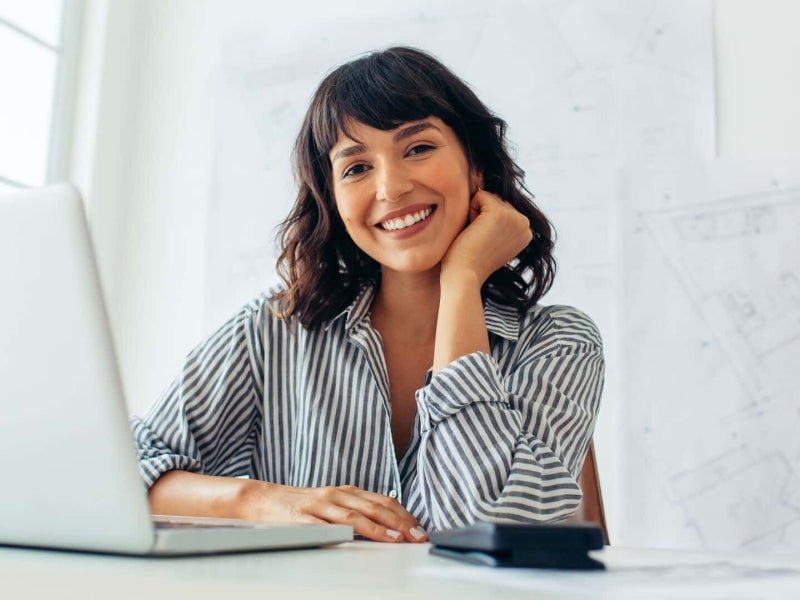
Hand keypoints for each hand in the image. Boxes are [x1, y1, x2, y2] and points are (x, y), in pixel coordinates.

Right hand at [239, 482, 427, 542]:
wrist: (263, 500)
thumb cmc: (302, 506)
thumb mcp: (334, 504)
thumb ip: (357, 511)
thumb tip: (390, 525)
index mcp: (347, 491)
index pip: (382, 501)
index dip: (403, 514)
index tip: (420, 529)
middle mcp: (336, 495)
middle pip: (374, 507)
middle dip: (399, 523)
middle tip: (417, 536)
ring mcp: (319, 505)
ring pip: (353, 516)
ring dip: (378, 528)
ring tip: (395, 539)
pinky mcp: (301, 518)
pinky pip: (323, 526)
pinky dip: (341, 532)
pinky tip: (355, 539)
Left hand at [440, 189, 531, 284]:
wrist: (464, 275)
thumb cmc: (470, 260)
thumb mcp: (492, 238)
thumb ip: (499, 222)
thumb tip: (486, 189)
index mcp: (526, 231)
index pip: (502, 208)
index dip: (486, 222)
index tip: (486, 243)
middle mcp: (525, 224)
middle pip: (496, 200)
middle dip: (481, 216)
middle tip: (479, 241)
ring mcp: (514, 218)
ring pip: (487, 197)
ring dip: (475, 214)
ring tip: (476, 237)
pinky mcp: (499, 213)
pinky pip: (479, 195)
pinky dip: (469, 211)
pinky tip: (472, 231)